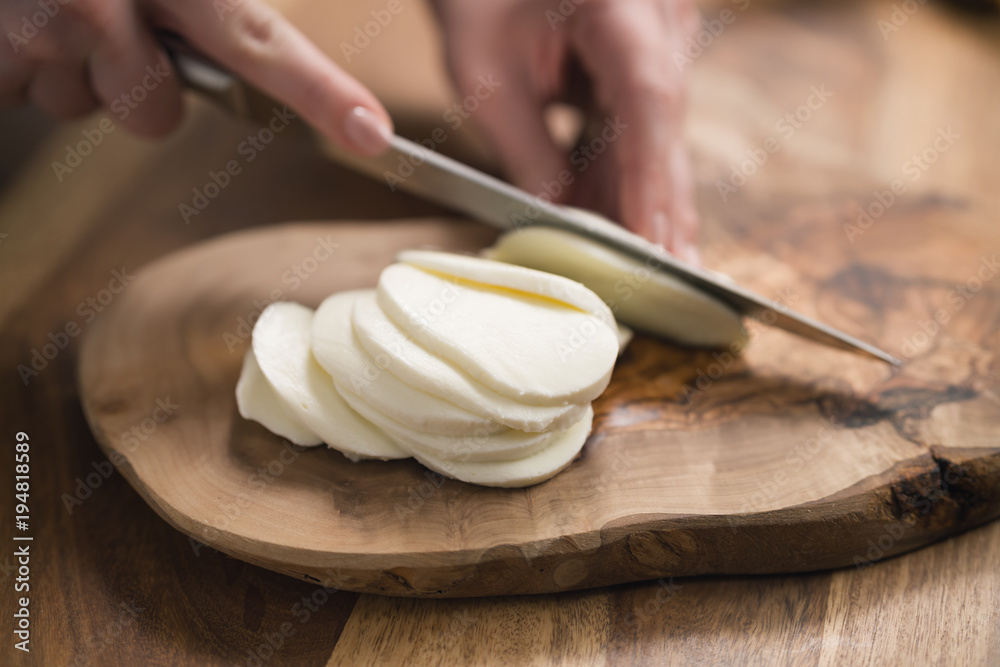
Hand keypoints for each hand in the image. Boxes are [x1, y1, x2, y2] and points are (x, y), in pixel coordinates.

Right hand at [0, 0, 392, 155]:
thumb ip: (212, 4)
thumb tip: (255, 32)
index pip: (255, 38)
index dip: (318, 92)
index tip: (371, 133)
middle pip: (152, 114)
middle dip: (134, 87)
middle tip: (107, 24)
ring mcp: (40, 25)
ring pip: (84, 108)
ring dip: (74, 70)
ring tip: (51, 4)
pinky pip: (23, 99)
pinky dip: (19, 69)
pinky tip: (14, 19)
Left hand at [433, 0, 700, 261]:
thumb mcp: (484, 78)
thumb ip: (525, 151)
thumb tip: (561, 227)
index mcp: (622, 3)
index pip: (648, 96)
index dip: (649, 177)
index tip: (650, 241)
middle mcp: (659, 18)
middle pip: (664, 128)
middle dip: (658, 211)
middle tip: (662, 286)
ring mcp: (660, 40)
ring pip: (658, 138)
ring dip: (641, 204)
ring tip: (642, 275)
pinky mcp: (648, 63)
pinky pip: (641, 131)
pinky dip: (625, 179)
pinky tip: (620, 232)